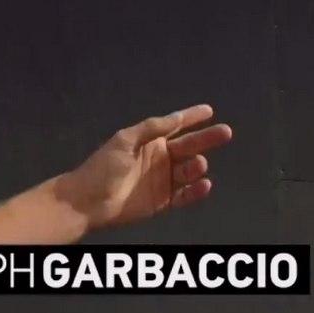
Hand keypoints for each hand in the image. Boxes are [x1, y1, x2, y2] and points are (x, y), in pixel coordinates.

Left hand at [58, 104, 232, 231]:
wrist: (88, 201)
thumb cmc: (104, 167)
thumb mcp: (125, 141)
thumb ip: (151, 129)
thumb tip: (175, 117)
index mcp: (148, 142)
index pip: (174, 126)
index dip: (191, 118)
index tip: (209, 111)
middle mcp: (158, 159)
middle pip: (188, 146)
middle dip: (206, 138)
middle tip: (225, 132)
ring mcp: (162, 180)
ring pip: (188, 171)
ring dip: (197, 166)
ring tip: (199, 163)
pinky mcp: (163, 202)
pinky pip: (185, 195)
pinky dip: (196, 191)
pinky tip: (204, 184)